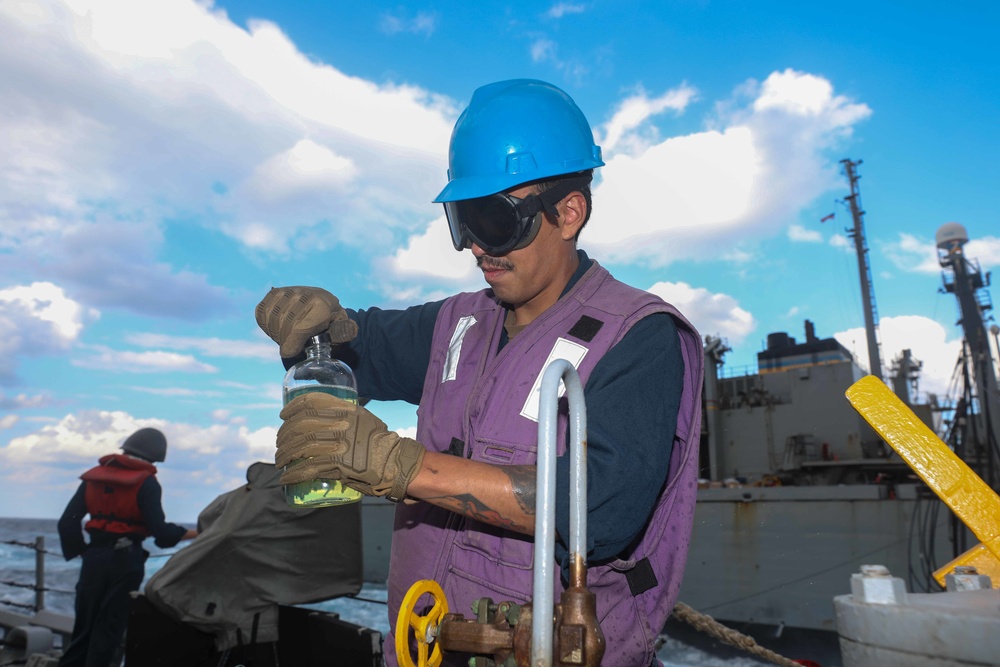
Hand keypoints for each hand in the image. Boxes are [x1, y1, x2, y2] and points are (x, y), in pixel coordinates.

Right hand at [255, 286, 358, 357]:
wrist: (322, 304)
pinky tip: (279, 328)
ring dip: (276, 333)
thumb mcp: (342, 329)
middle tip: (292, 347)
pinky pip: (262, 313)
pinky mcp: (274, 293)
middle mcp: (304, 294)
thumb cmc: (331, 322)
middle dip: (286, 341)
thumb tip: (347, 331)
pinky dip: (267, 324)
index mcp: (323, 304)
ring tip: (288, 337)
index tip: (288, 353)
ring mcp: (288, 291)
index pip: (300, 327)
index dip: (292, 343)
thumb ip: (344, 332)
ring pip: (272, 320)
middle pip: (285, 326)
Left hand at [275, 392, 424, 502]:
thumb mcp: (364, 419)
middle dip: (285, 435)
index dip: (293, 408)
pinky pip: (308, 468)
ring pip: (301, 447)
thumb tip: (323, 419)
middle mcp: (341, 424)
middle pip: (301, 426)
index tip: (283, 415)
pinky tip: (285, 478)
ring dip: (285, 455)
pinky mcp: (338, 464)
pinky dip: (293, 474)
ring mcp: (339, 444)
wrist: (395, 463)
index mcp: (346, 410)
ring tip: (279, 461)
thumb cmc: (380, 442)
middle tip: (279, 443)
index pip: (312, 403)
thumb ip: (344, 416)